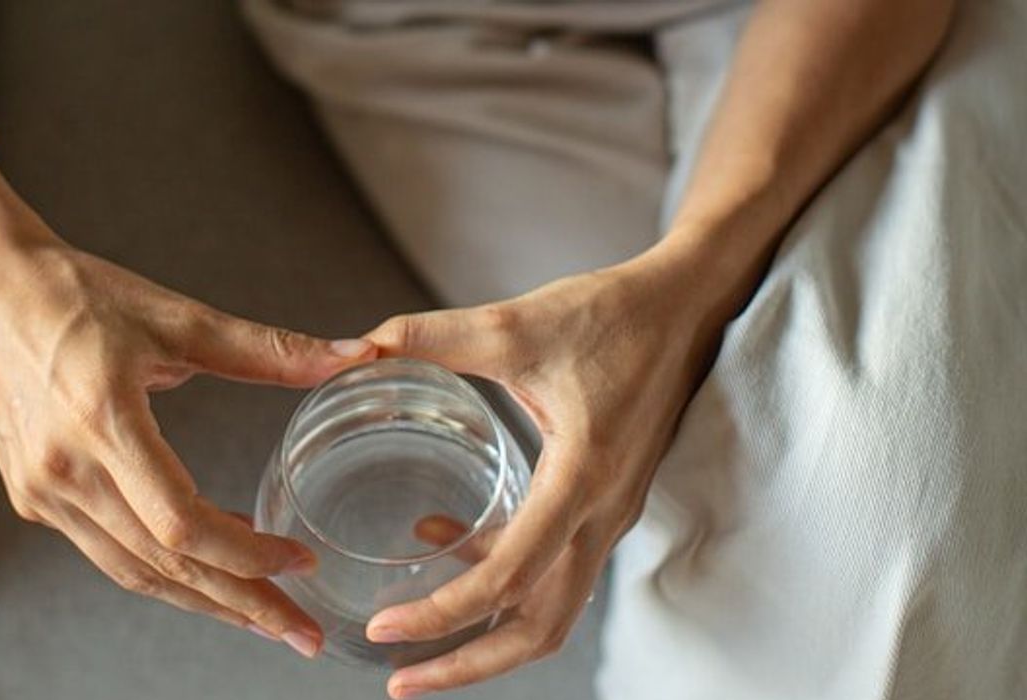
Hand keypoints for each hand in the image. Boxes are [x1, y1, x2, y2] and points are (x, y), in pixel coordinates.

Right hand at [0, 232, 373, 658]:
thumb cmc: (75, 294)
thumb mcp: (177, 317)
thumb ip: (269, 350)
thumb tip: (354, 357)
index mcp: (101, 420)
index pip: (181, 523)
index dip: (247, 554)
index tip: (300, 562)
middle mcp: (64, 469)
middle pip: (162, 565)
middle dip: (239, 605)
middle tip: (301, 634)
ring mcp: (41, 490)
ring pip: (132, 571)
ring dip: (202, 599)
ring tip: (263, 617)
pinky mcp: (33, 495)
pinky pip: (107, 551)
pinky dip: (161, 568)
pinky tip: (206, 566)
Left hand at [363, 247, 725, 696]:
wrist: (689, 304)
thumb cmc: (614, 315)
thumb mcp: (515, 324)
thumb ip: (432, 337)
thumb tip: (356, 348)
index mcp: (581, 477)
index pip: (509, 577)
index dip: (442, 614)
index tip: (384, 629)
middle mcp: (602, 512)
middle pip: (540, 627)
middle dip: (469, 664)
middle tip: (401, 681)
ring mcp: (609, 512)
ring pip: (551, 606)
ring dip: (486, 630)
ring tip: (416, 633)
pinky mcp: (604, 500)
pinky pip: (555, 563)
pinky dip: (500, 572)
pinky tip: (441, 533)